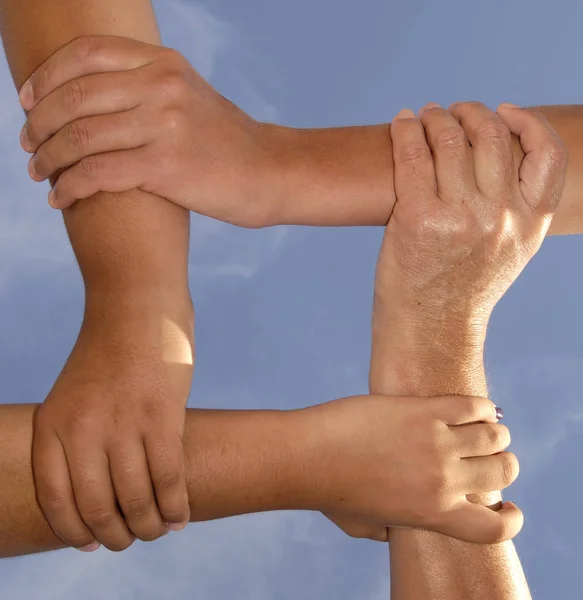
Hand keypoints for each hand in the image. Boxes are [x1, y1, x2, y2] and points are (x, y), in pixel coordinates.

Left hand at [18, 35, 274, 227]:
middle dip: (39, 122)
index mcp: (165, 64)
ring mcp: (165, 125)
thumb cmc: (227, 144)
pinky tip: (60, 199)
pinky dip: (70, 187)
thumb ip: (146, 89)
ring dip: (48, 158)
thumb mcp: (189, 98)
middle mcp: (163, 87)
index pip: (87, 53)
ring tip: (38, 173)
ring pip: (80, 137)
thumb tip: (91, 100)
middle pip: (75, 95)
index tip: (26, 101)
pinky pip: (97, 173)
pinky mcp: (167, 167)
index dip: (46, 76)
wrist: (271, 173)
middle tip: (27, 145)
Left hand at [32, 304, 193, 551]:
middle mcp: (81, 430)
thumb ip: (79, 436)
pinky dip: (176, 505)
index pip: (56, 501)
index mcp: (52, 425)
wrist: (136, 302)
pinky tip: (181, 515)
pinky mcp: (160, 415)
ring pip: (135, 501)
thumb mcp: (74, 392)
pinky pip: (168, 478)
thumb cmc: (111, 349)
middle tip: (133, 538)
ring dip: (150, 526)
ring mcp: (121, 423)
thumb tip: (103, 485)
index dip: (75, 531)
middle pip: (96, 509)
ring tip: (159, 529)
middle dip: (118, 536)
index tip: (92, 543)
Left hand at [305, 394, 520, 543]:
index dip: (511, 520)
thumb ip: (388, 532)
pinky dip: (483, 406)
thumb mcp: (363, 526)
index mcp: (434, 515)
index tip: (507, 507)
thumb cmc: (329, 493)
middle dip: (503, 465)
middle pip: (503, 472)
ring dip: (495, 432)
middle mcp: (443, 482)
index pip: (495, 528)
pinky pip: (472, 405)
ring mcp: (436, 443)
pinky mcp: (423, 411)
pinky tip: (477, 407)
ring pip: (493, 436)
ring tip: (484, 427)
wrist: (308, 457)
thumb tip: (394, 531)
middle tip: (489, 456)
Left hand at [374, 101, 567, 331]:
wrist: (429, 330)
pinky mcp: (419, 217)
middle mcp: (502, 216)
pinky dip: (406, 131)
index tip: (503, 111)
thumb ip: (513, 209)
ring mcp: (461, 216)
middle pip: (492, 136)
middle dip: (470, 113)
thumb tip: (495, 159)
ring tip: (422, 116)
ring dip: (435, 117)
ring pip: (451, 139)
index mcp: (531, 223)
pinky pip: (413, 155)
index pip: (547, 153)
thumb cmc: (461, 290)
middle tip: (449, 111)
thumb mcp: (508, 252)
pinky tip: (401, 124)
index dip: (527, 121)